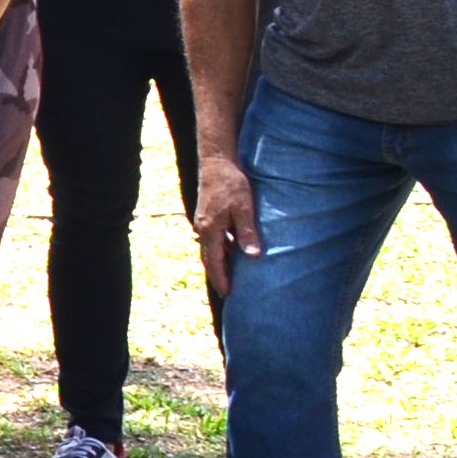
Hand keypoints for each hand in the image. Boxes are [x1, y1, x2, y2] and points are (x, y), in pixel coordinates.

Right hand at [192, 148, 259, 306]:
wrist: (216, 162)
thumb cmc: (232, 183)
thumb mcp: (244, 208)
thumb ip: (246, 232)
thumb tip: (252, 256)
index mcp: (211, 230)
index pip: (215, 262)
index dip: (221, 279)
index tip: (228, 294)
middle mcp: (203, 229)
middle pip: (208, 259)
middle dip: (217, 276)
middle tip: (226, 292)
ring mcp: (203, 222)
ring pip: (209, 250)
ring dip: (217, 264)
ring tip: (228, 277)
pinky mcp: (207, 216)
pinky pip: (212, 240)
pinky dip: (219, 251)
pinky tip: (229, 253)